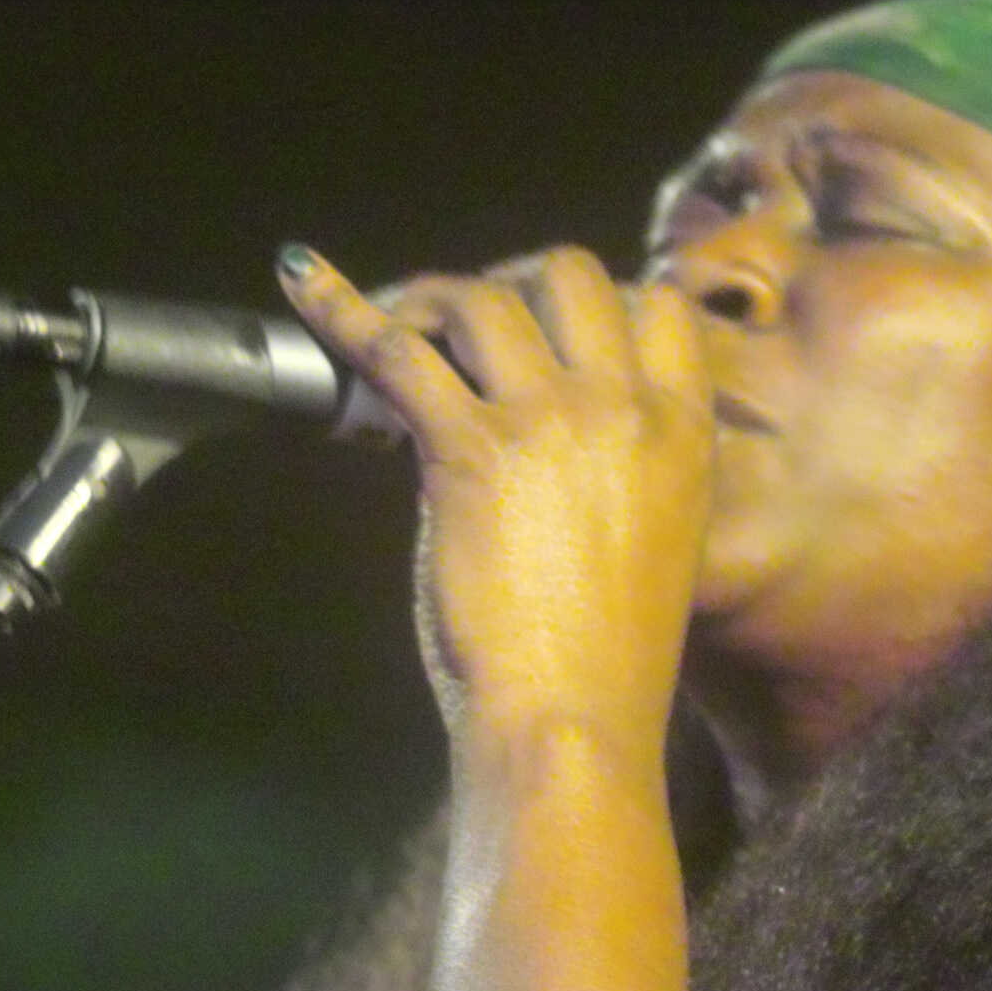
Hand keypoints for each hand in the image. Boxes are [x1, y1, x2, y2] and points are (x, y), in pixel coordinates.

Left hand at [276, 243, 712, 750]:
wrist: (577, 716)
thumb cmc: (609, 662)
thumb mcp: (652, 544)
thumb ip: (615, 472)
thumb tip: (537, 439)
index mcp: (685, 434)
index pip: (662, 308)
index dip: (600, 301)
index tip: (554, 323)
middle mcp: (624, 405)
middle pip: (570, 274)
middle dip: (513, 283)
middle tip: (467, 325)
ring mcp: (549, 416)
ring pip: (484, 299)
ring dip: (433, 301)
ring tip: (400, 330)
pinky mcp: (469, 445)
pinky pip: (394, 350)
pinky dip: (343, 311)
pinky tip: (306, 287)